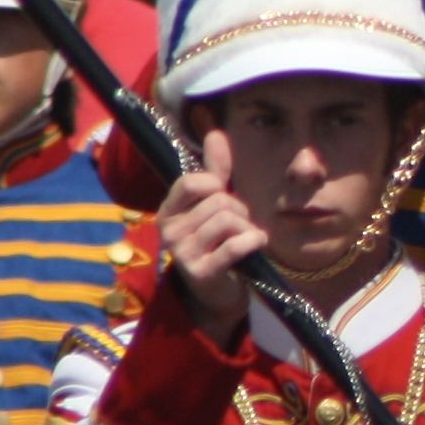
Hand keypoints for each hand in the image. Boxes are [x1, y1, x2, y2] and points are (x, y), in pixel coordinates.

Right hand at [157, 130, 266, 333]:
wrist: (216, 293)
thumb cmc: (216, 243)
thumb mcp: (211, 206)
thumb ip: (214, 171)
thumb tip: (215, 131)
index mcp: (168, 210)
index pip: (192, 182)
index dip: (216, 185)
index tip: (222, 197)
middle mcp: (169, 230)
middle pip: (219, 201)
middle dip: (239, 210)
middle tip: (237, 226)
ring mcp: (183, 253)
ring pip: (230, 220)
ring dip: (247, 228)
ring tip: (242, 239)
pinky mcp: (203, 273)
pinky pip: (237, 244)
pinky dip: (254, 241)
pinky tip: (256, 244)